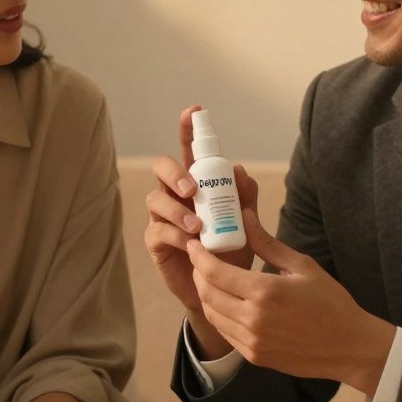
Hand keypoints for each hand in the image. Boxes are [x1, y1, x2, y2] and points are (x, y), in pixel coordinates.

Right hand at [144, 106, 256, 352]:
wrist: (223, 290)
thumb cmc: (232, 249)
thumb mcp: (246, 223)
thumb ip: (245, 197)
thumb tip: (240, 169)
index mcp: (196, 184)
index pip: (188, 151)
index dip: (188, 129)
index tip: (194, 111)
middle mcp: (175, 195)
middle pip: (161, 167)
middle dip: (174, 173)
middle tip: (193, 189)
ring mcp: (162, 217)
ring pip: (156, 199)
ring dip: (177, 209)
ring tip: (198, 225)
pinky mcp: (156, 242)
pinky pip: (158, 230)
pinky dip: (176, 233)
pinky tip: (192, 242)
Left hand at [186, 209, 395, 393]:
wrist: (349, 347)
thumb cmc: (330, 302)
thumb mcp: (302, 266)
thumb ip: (267, 243)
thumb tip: (244, 217)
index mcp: (265, 292)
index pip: (215, 272)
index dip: (199, 256)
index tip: (194, 243)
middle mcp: (253, 319)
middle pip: (207, 293)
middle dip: (198, 273)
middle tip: (201, 259)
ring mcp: (252, 341)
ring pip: (212, 314)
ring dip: (206, 294)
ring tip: (211, 278)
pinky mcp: (254, 356)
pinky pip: (225, 332)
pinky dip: (219, 314)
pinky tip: (226, 301)